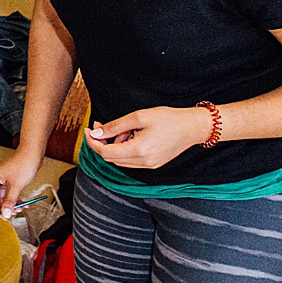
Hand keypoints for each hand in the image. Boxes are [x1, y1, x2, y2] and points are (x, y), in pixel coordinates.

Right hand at [0, 152, 41, 217]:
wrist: (32, 154)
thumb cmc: (23, 164)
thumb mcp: (16, 186)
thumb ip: (9, 201)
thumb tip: (5, 213)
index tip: (2, 215)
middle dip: (5, 207)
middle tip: (13, 213)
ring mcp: (3, 180)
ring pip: (4, 197)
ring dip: (12, 204)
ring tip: (20, 208)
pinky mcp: (10, 180)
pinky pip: (10, 193)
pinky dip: (15, 199)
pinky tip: (22, 203)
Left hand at [84, 106, 209, 168]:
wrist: (193, 127)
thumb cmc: (168, 119)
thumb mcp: (138, 117)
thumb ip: (115, 126)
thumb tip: (96, 133)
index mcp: (139, 150)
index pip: (105, 153)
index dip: (93, 142)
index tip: (88, 129)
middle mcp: (143, 162)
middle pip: (111, 158)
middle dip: (102, 142)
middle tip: (101, 125)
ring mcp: (149, 165)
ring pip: (120, 160)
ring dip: (114, 146)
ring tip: (125, 129)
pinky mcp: (154, 164)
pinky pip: (131, 160)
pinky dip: (125, 149)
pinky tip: (132, 136)